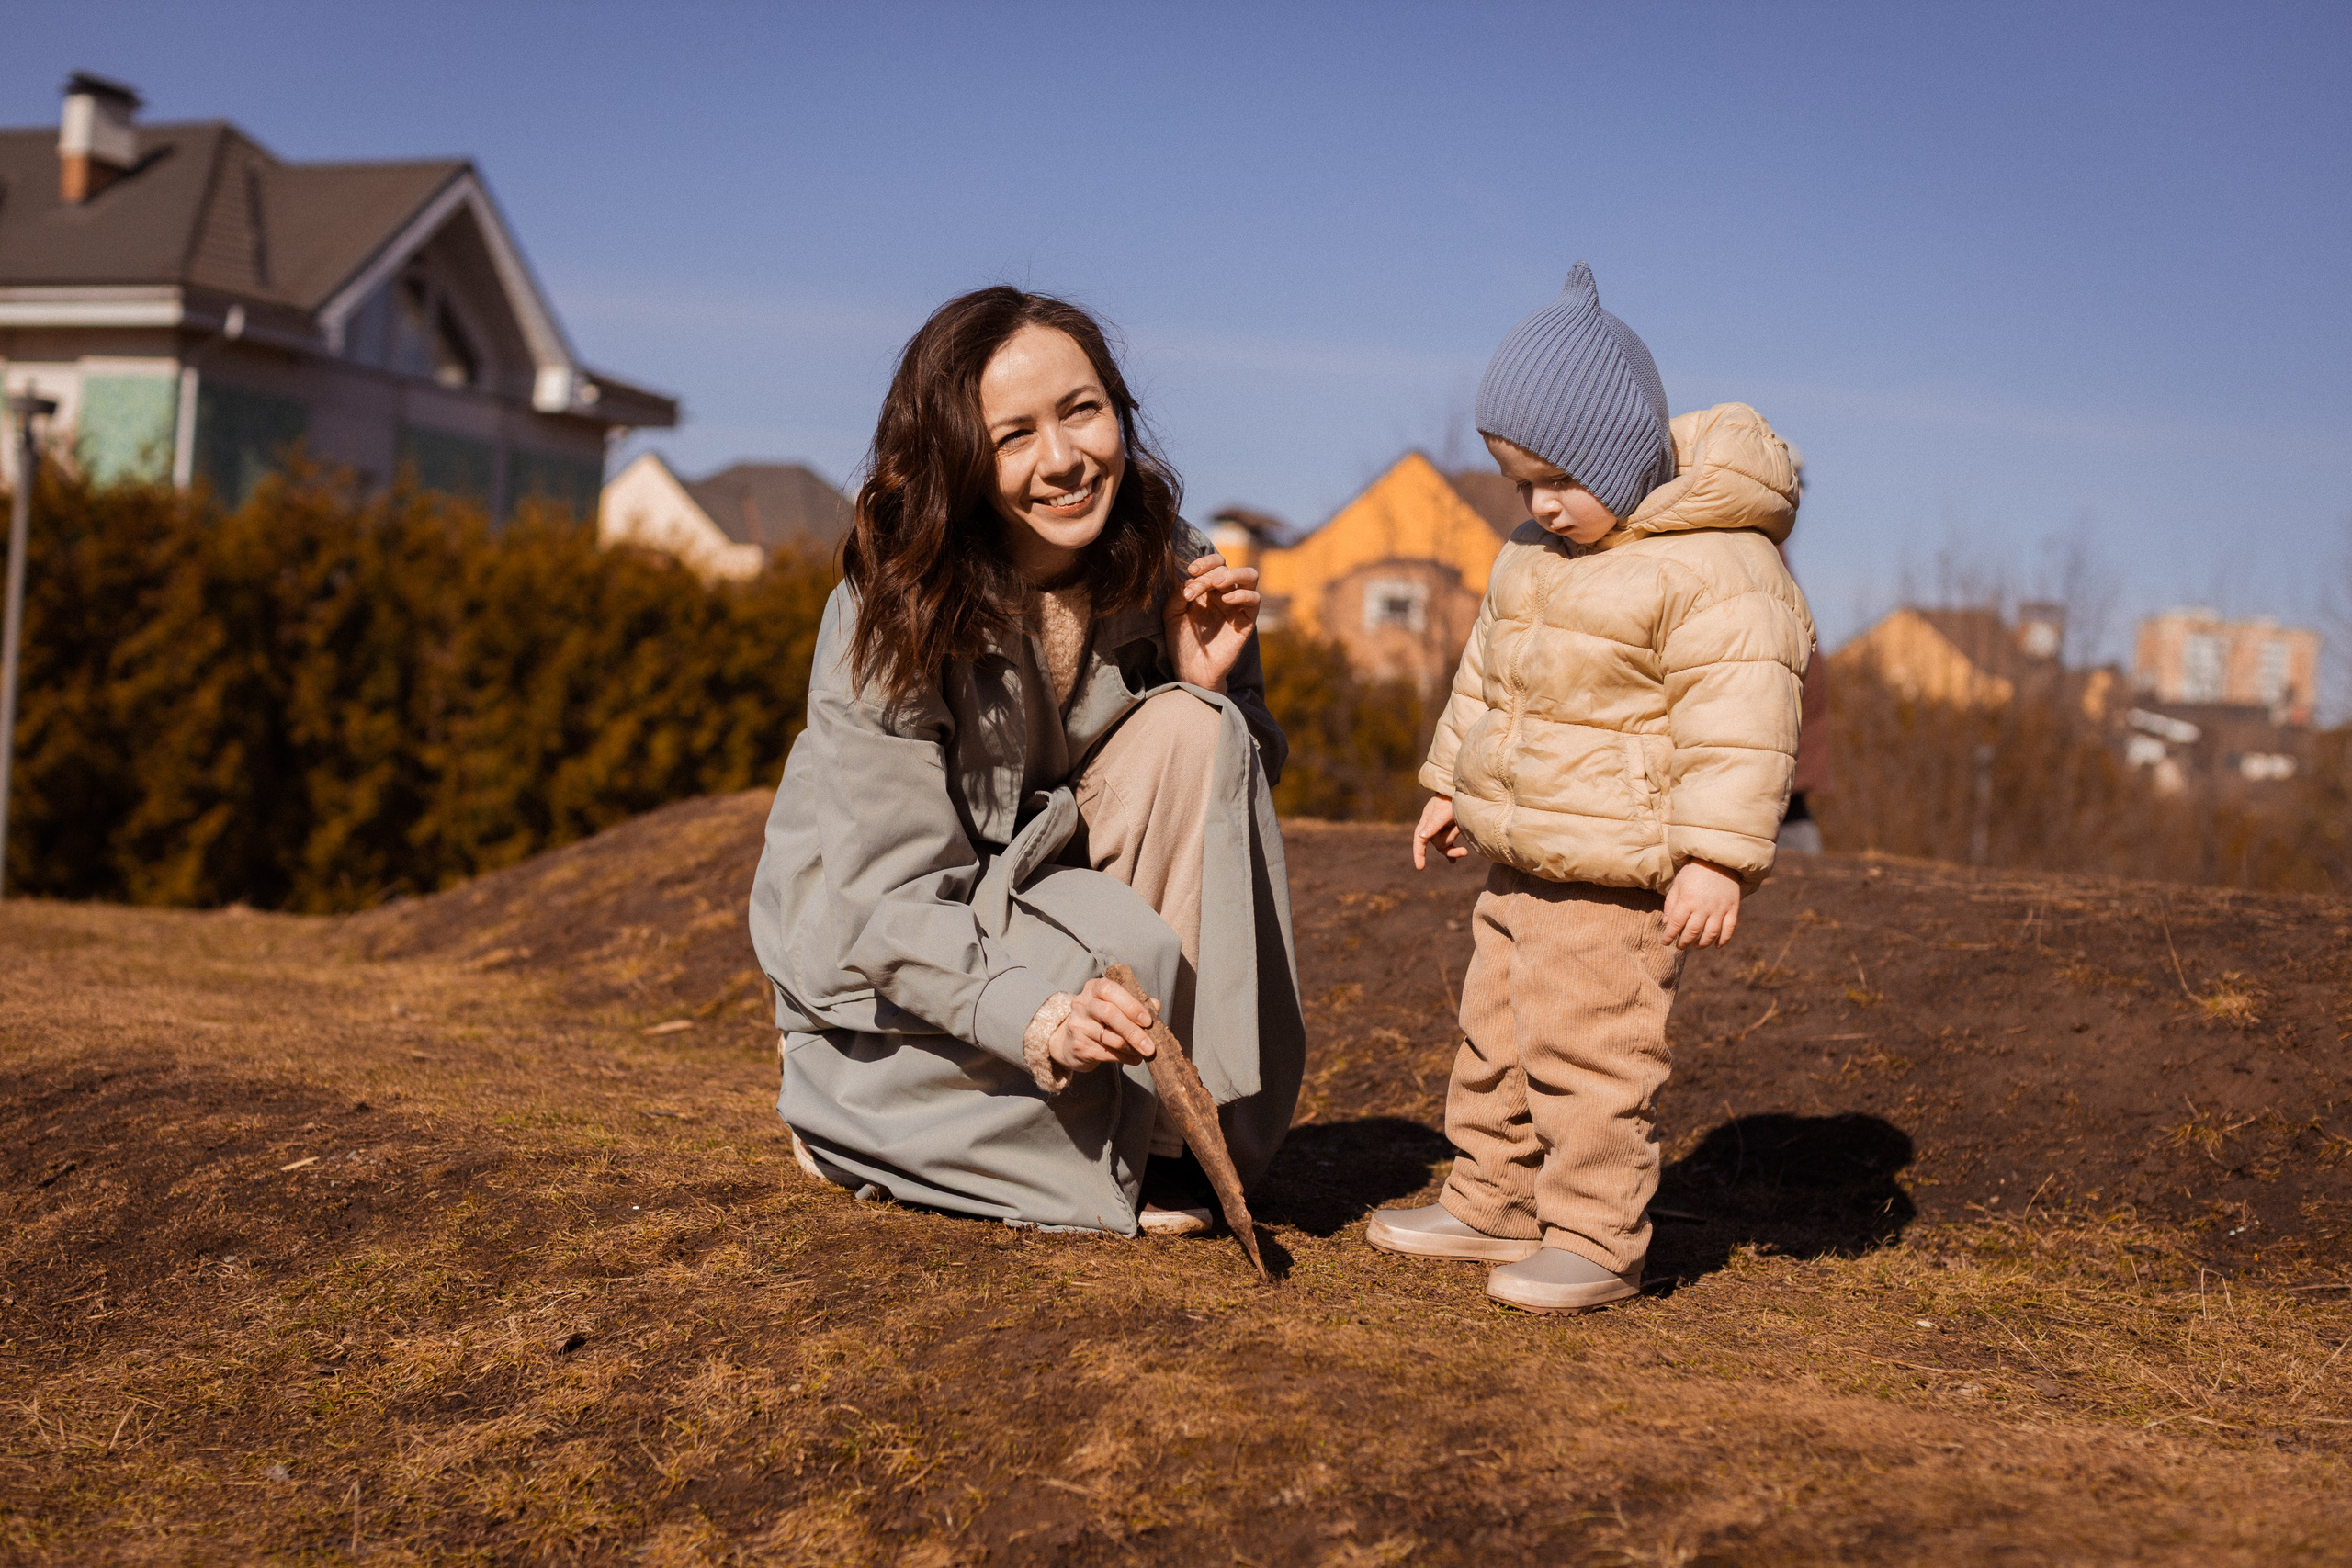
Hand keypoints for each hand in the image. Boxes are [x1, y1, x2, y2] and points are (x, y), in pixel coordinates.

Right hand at [1048, 976, 1161, 1072]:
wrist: (1071, 1041)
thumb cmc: (1101, 1019)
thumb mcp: (1116, 1006)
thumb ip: (1135, 1003)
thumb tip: (1155, 1005)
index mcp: (1093, 988)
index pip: (1110, 991)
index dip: (1131, 1005)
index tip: (1148, 1021)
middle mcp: (1082, 1004)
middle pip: (1110, 1014)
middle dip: (1134, 1031)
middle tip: (1151, 1046)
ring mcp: (1078, 1025)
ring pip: (1110, 1037)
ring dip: (1132, 1047)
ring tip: (1145, 1052)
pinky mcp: (1078, 1045)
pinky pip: (1107, 1053)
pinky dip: (1125, 1058)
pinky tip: (1134, 1059)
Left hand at [1163, 552, 1259, 692]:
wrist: (1191, 671)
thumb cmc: (1181, 643)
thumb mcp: (1172, 614)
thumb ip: (1178, 594)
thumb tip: (1189, 578)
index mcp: (1208, 590)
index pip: (1215, 564)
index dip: (1205, 562)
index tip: (1190, 570)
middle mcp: (1224, 595)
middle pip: (1228, 568)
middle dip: (1211, 573)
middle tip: (1196, 586)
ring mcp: (1237, 607)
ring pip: (1250, 576)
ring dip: (1234, 574)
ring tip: (1217, 584)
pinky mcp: (1247, 622)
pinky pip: (1254, 600)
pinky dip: (1242, 594)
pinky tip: (1226, 601)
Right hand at [1412, 793, 1466, 869]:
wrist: (1459, 791)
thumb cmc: (1449, 801)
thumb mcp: (1441, 813)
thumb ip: (1433, 825)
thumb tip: (1421, 836)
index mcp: (1426, 824)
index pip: (1420, 841)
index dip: (1419, 854)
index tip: (1420, 867)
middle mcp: (1431, 829)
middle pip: (1438, 845)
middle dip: (1451, 841)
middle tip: (1461, 839)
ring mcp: (1440, 831)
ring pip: (1446, 845)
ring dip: (1455, 836)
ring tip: (1461, 825)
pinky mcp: (1449, 831)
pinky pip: (1449, 846)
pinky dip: (1453, 852)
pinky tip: (1454, 861)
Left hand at [1662, 859, 1741, 948]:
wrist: (1719, 859)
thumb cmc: (1694, 872)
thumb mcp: (1678, 884)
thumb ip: (1671, 904)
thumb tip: (1666, 924)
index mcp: (1687, 900)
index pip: (1675, 925)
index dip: (1669, 936)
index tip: (1665, 942)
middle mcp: (1704, 907)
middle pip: (1692, 932)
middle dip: (1683, 942)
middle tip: (1679, 946)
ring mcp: (1720, 909)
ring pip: (1711, 934)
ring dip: (1702, 944)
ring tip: (1695, 946)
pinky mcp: (1733, 908)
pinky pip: (1729, 929)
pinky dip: (1723, 940)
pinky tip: (1716, 946)